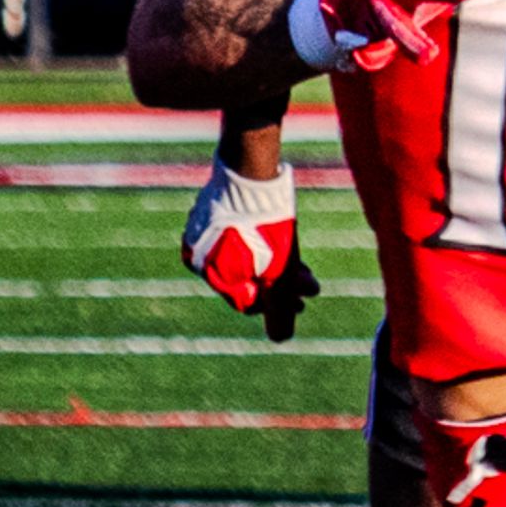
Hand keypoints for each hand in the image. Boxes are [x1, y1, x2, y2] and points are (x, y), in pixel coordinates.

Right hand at [182, 163, 318, 340]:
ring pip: (246, 256)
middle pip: (248, 278)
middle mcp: (197, 252)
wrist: (251, 168)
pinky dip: (261, 243)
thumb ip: (279, 307)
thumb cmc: (265, 224)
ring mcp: (203, 228)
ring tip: (302, 266)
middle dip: (282, 284)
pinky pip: (239, 234)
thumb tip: (281, 338)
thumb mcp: (279, 271)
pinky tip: (285, 241)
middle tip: (308, 286)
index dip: (278, 306)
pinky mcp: (212, 208)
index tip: (301, 304)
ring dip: (276, 264)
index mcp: (208, 271)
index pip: (246, 300)